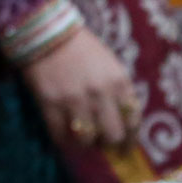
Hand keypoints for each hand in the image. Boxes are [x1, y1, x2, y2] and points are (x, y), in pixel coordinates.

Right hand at [20, 26, 141, 148]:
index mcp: (119, 82)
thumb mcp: (110, 66)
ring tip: (81, 136)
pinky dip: (63, 141)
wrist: (48, 33)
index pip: (133, 121)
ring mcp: (74, 99)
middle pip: (113, 136)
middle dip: (109, 143)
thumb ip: (119, 93)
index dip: (131, 140)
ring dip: (85, 142)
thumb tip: (122, 126)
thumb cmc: (83, 50)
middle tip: (102, 143)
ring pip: (86, 140)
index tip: (125, 149)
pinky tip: (64, 136)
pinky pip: (60, 136)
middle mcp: (100, 93)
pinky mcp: (50, 104)